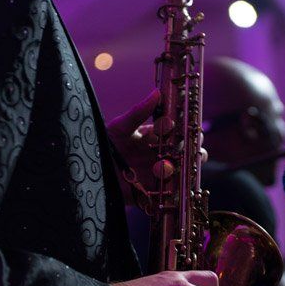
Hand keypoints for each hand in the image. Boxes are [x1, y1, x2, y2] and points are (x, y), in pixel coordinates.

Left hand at [107, 90, 207, 206]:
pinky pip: (169, 192)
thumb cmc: (104, 145)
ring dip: (184, 169)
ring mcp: (157, 174)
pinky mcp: (152, 192)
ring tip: (178, 165)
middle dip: (192, 150)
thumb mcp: (120, 127)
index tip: (191, 126)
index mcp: (152, 138)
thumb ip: (138, 113)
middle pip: (184, 152)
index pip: (176, 131)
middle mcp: (158, 155)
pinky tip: (175, 184)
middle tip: (193, 148)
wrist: (91, 172)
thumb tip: (156, 93)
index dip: (186, 129)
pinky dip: (176, 189)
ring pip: (180, 172)